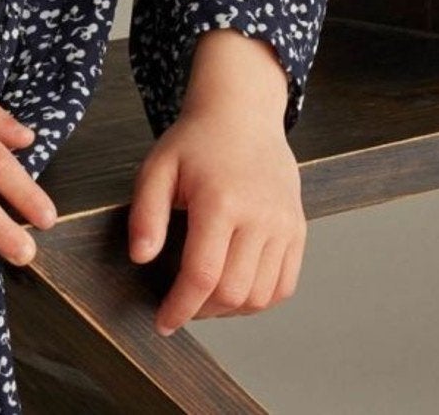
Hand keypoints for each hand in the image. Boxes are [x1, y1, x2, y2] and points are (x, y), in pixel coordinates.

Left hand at [127, 99, 306, 335]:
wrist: (243, 115)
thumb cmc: (196, 141)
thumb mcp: (158, 167)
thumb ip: (146, 214)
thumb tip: (141, 258)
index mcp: (221, 201)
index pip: (202, 275)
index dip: (180, 307)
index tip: (163, 322)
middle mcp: (260, 217)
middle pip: (233, 292)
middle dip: (201, 310)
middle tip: (180, 304)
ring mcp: (284, 226)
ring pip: (260, 296)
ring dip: (229, 310)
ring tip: (204, 296)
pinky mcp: (298, 231)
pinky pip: (283, 286)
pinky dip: (258, 299)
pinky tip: (234, 289)